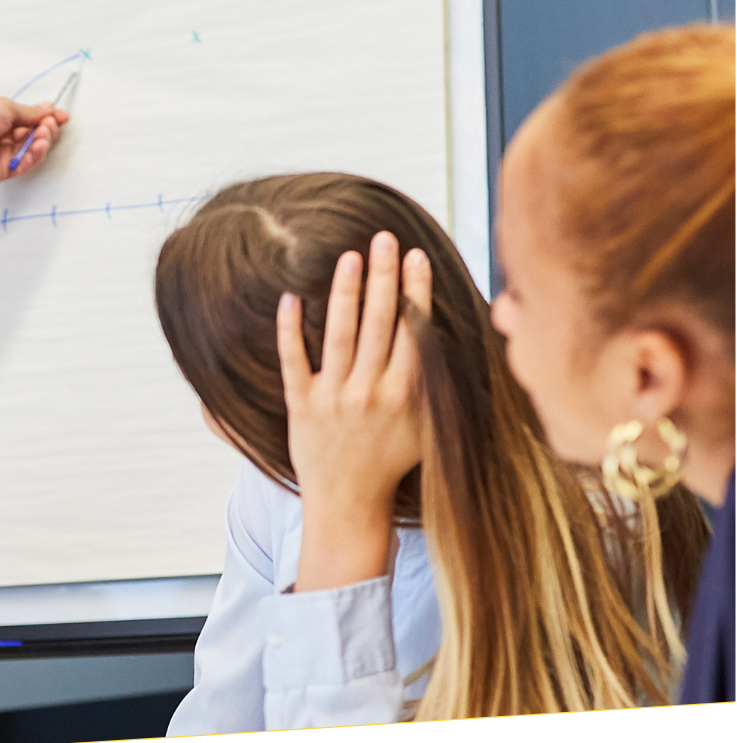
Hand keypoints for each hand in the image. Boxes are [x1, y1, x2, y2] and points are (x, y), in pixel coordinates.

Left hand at [0, 98, 69, 183]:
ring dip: (44, 140)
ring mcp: (5, 155)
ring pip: (34, 150)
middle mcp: (5, 138)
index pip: (31, 120)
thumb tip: (47, 108)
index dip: (47, 118)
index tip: (61, 115)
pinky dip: (37, 154)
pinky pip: (27, 163)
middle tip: (50, 122)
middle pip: (35, 135)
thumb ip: (30, 112)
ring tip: (44, 131)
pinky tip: (40, 144)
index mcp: (3, 120)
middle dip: (47, 128)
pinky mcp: (5, 170)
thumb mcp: (6, 107)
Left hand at [280, 232, 430, 592]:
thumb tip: (451, 335)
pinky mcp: (301, 404)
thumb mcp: (428, 427)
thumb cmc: (393, 461)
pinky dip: (291, 329)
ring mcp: (334, 398)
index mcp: (408, 396)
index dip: (416, 292)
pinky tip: (291, 297)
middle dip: (383, 278)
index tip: (416, 257)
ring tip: (349, 256)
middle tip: (383, 239)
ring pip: (340, 334)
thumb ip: (436, 383)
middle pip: (380, 324)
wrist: (350, 503)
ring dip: (346, 292)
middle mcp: (371, 393)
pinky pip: (293, 360)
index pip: (414, 332)